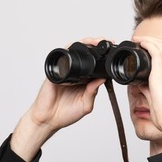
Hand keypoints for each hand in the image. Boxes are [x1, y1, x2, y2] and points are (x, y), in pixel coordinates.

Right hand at [11, 37, 109, 161]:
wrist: (48, 120)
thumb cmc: (65, 114)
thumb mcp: (85, 105)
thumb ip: (93, 92)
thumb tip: (103, 78)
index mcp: (85, 81)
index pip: (95, 65)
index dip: (104, 57)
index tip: (113, 50)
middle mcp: (76, 73)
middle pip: (85, 54)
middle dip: (95, 44)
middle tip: (106, 41)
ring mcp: (64, 71)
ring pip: (73, 51)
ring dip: (84, 44)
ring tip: (94, 42)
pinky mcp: (55, 72)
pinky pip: (61, 58)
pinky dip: (69, 51)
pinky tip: (78, 51)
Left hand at [132, 36, 161, 147]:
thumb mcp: (159, 98)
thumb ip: (149, 89)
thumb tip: (138, 83)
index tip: (152, 44)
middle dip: (155, 39)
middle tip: (143, 39)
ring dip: (150, 39)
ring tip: (139, 38)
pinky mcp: (161, 76)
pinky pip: (156, 52)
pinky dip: (148, 44)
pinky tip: (140, 42)